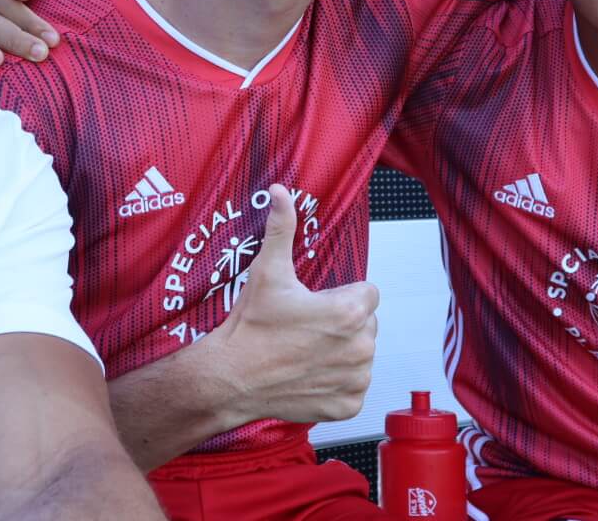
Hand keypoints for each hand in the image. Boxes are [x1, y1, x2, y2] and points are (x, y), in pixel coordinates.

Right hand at [205, 184, 378, 424]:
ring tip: (305, 350)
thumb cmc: (251, 325)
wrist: (230, 377)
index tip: (315, 303)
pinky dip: (337, 382)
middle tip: (305, 327)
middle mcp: (362, 347)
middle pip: (366, 324)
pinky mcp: (348, 405)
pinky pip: (354, 387)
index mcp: (350, 311)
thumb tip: (280, 191)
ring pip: (361, 355)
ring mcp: (356, 379)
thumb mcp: (267, 271)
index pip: (367, 293)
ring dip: (341, 352)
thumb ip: (281, 227)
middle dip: (342, 323)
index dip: (341, 295)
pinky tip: (309, 374)